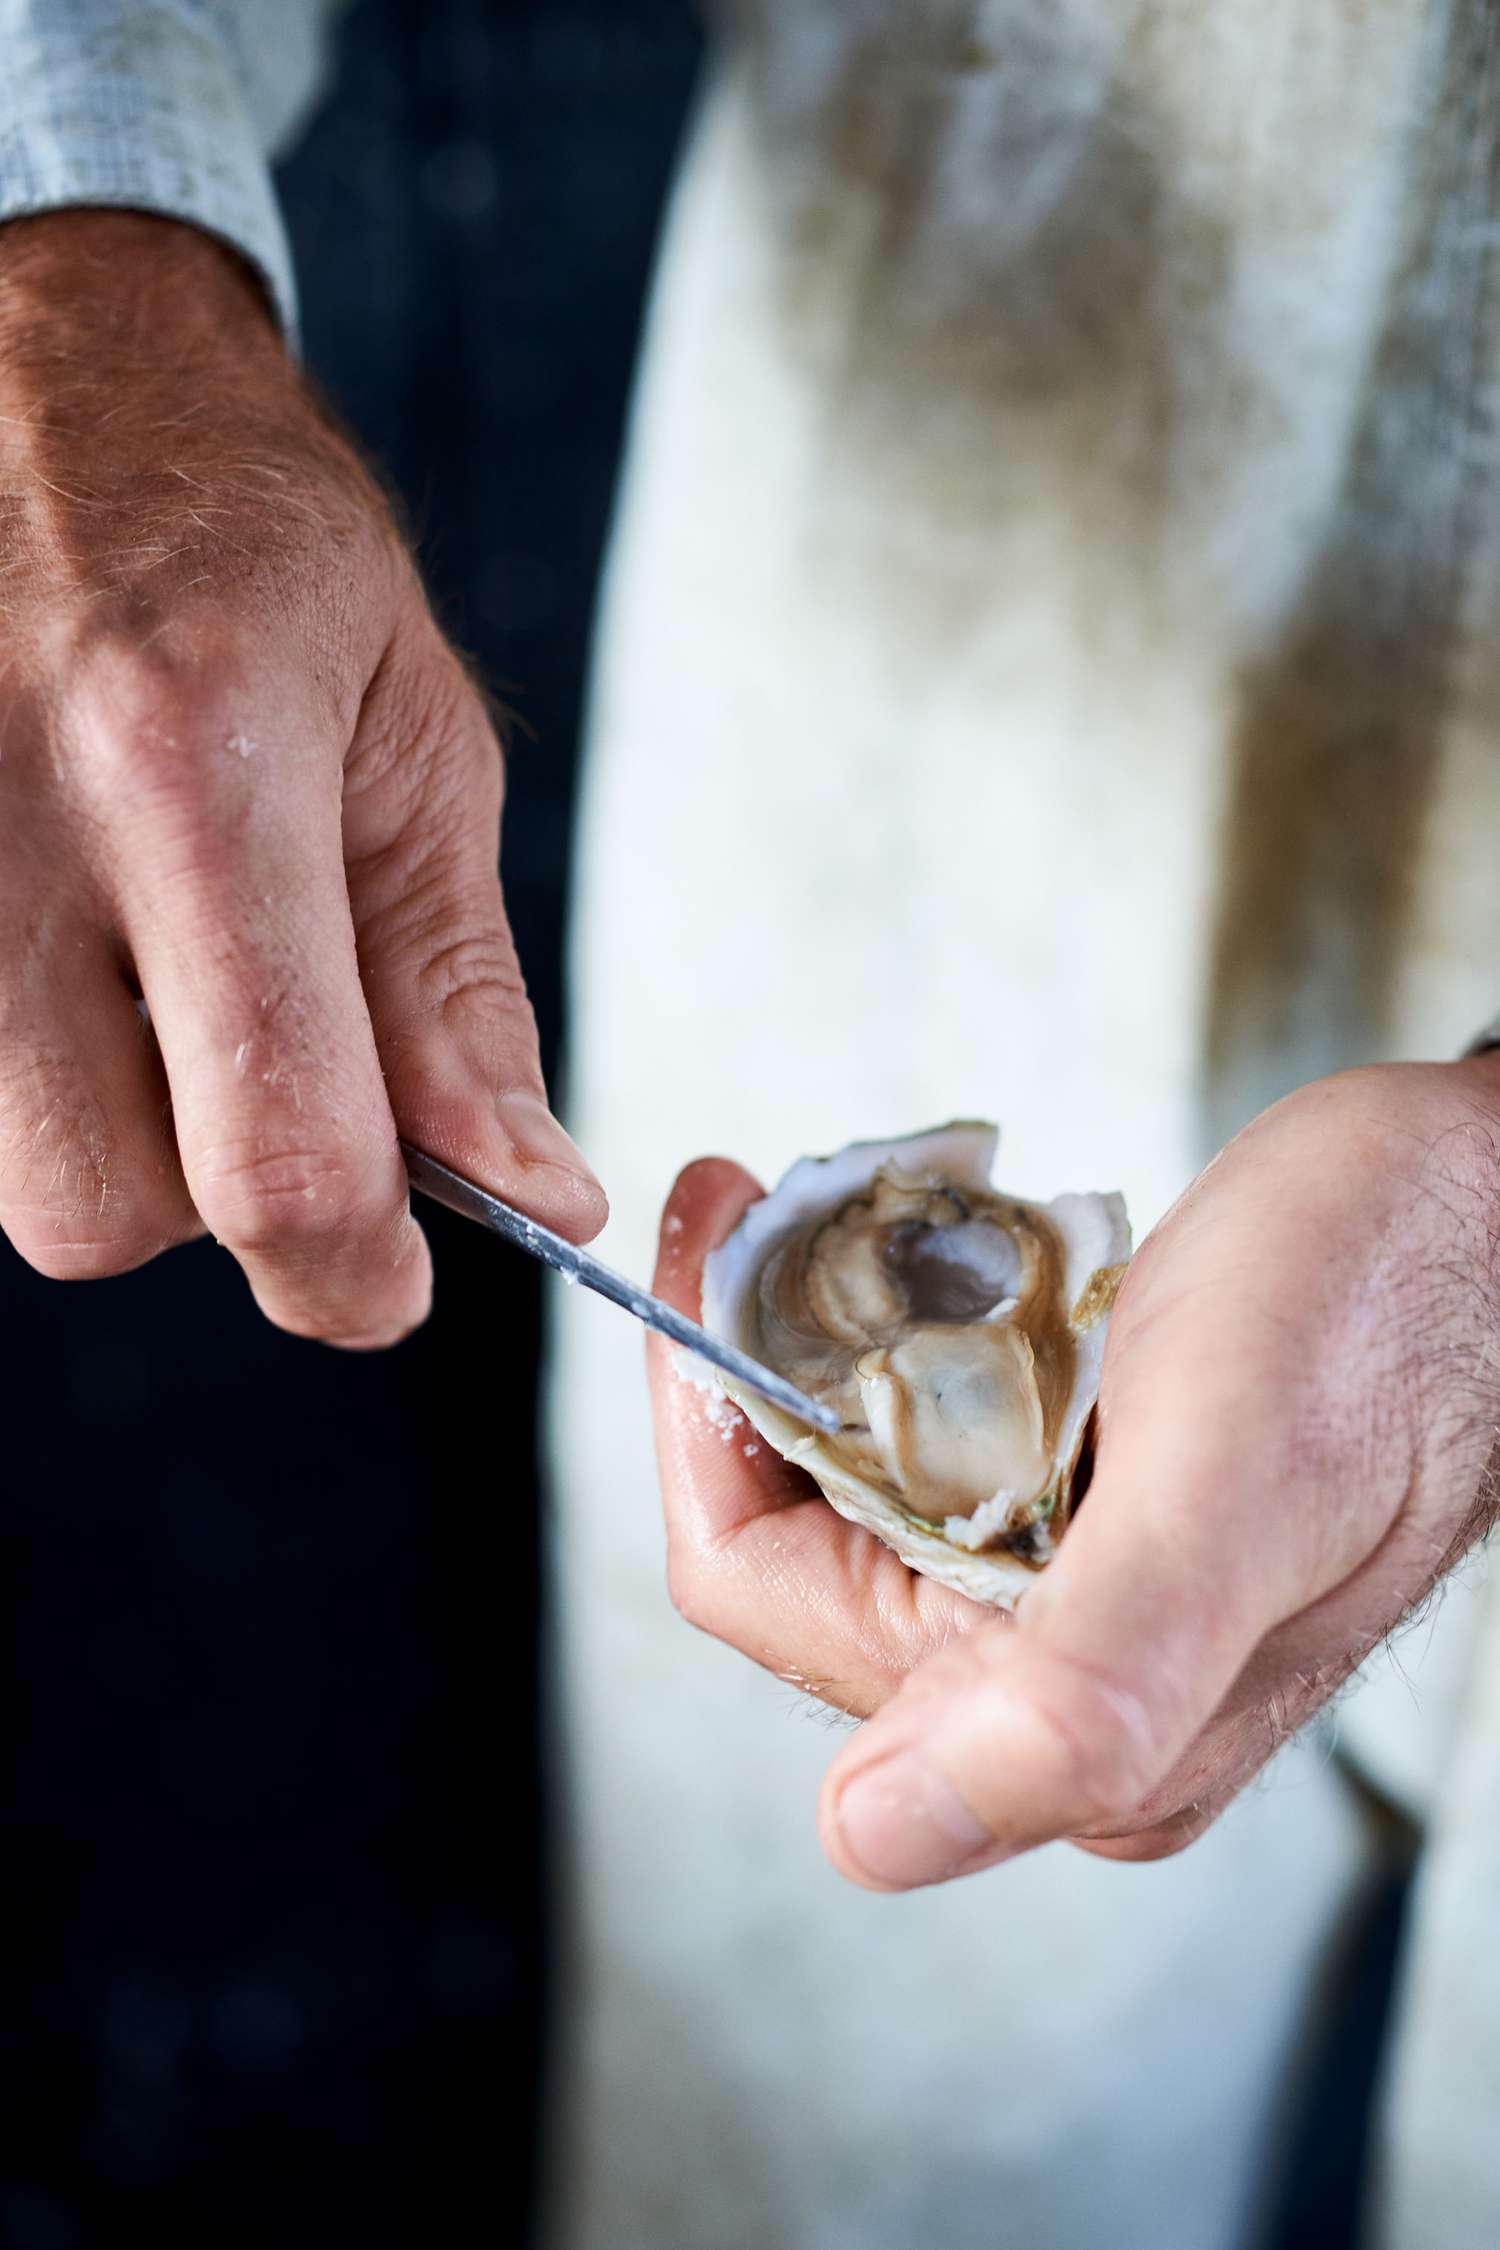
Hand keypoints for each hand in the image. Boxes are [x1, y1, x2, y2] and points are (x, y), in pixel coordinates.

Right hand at [0, 211, 603, 1343]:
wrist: (39, 377)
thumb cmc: (244, 536)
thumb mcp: (410, 736)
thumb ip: (454, 989)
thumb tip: (525, 1194)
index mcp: (188, 767)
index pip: (274, 1149)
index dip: (352, 1272)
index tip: (395, 1280)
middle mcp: (6, 826)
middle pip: (101, 1210)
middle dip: (220, 1199)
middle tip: (280, 1068)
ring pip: (17, 1172)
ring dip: (127, 1132)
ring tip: (168, 960)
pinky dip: (48, 1067)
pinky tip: (86, 939)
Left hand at [648, 1061, 1499, 1887]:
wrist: (1485, 1214)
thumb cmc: (1388, 1322)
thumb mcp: (1236, 1496)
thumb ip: (1084, 1687)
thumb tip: (878, 1837)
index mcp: (1076, 1730)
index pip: (777, 1601)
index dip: (709, 1438)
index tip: (701, 1271)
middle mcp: (1054, 1680)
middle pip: (794, 1529)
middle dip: (749, 1363)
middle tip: (742, 1207)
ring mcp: (1061, 1582)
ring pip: (847, 1466)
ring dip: (807, 1337)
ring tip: (802, 1210)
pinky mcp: (1080, 1492)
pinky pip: (920, 1423)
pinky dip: (884, 1327)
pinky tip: (901, 1246)